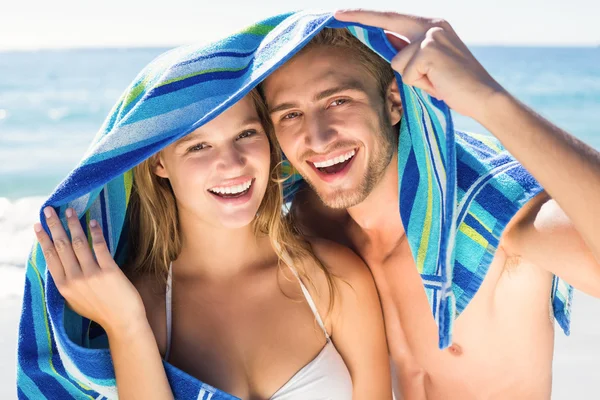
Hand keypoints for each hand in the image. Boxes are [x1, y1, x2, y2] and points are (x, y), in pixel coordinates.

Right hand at [34, 206, 145, 336]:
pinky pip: (99, 246)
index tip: (38, 225)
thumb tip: (60, 264)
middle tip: (50, 209)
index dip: (44, 239)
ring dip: (73, 224)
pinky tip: (93, 222)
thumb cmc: (100, 310)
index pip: (50, 257)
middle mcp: (74, 279)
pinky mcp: (109, 271)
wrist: (123, 322)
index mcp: (63, 287)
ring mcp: (91, 275)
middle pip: (61, 246)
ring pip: (78, 243)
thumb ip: (67, 284)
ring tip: (70, 211)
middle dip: (54, 225)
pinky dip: (95, 232)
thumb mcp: (75, 300)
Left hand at [335, 9, 505, 120]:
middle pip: (387, 21)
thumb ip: (409, 52)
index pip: (393, 18)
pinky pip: (406, 73)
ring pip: (397, 61)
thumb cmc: (454, 85)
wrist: (483, 96)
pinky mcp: (429, 50)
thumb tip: (386, 46)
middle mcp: (431, 24)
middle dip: (360, 16)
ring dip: (411, 78)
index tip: (344, 11)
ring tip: (434, 82)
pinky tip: (437, 84)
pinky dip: (419, 84)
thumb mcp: (427, 65)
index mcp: (432, 25)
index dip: (367, 15)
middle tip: (336, 12)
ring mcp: (430, 35)